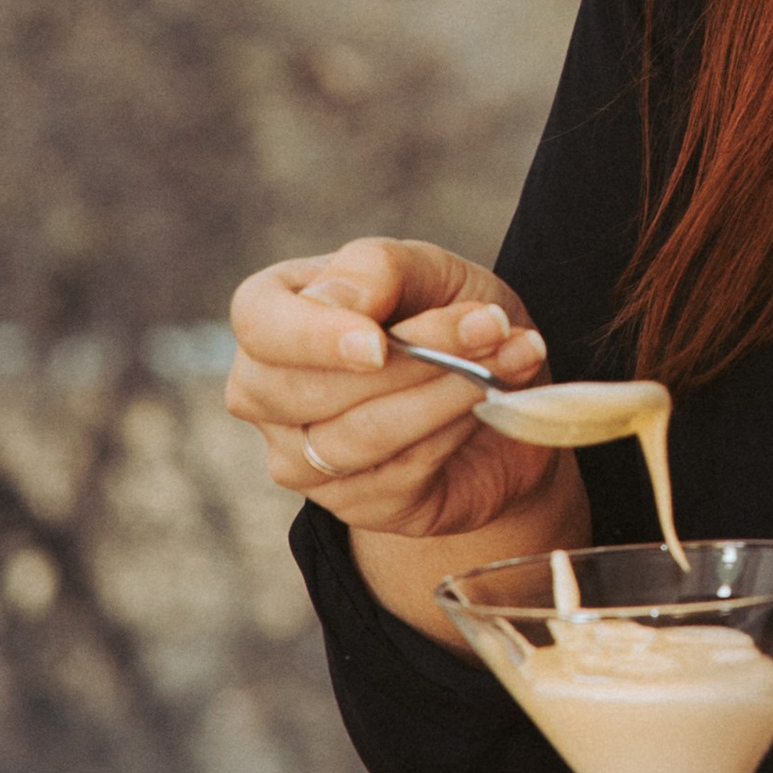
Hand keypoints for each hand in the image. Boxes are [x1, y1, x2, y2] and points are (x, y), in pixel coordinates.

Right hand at [225, 237, 556, 537]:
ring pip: (360, 436)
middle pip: (308, 391)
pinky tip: (493, 400)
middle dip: (412, 360)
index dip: (314, 339)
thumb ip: (377, 269)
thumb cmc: (440, 312)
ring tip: (512, 355)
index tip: (378, 344)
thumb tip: (341, 302)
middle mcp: (265, 393)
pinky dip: (456, 429)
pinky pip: (403, 471)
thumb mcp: (424, 269)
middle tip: (492, 326)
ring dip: (447, 393)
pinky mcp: (355, 503)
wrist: (496, 386)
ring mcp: (301, 459)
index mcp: (268, 316)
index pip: (260, 326)